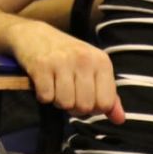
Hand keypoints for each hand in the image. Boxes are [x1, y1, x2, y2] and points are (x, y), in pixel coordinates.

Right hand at [8, 18, 124, 123]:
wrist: (32, 33)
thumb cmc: (65, 54)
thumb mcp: (92, 68)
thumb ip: (108, 94)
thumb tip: (119, 120)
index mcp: (101, 61)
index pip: (105, 103)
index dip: (94, 108)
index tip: (84, 97)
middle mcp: (84, 59)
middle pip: (85, 106)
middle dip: (74, 107)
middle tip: (67, 93)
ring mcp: (61, 61)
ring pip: (65, 104)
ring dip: (57, 101)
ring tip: (55, 87)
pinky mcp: (40, 65)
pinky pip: (46, 97)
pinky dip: (43, 96)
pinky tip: (43, 84)